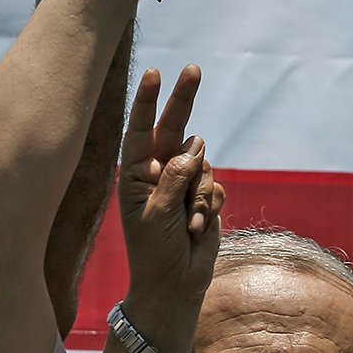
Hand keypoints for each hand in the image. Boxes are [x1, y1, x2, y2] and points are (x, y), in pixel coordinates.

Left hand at [118, 66, 223, 320]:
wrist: (174, 284)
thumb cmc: (154, 251)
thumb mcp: (157, 212)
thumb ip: (175, 175)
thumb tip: (195, 143)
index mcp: (135, 173)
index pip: (141, 130)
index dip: (148, 101)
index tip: (154, 73)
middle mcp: (158, 172)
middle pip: (174, 129)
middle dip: (184, 100)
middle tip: (194, 68)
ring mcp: (182, 184)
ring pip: (204, 166)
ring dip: (201, 196)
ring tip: (189, 225)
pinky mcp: (204, 198)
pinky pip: (216, 187)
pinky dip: (211, 207)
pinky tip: (198, 228)